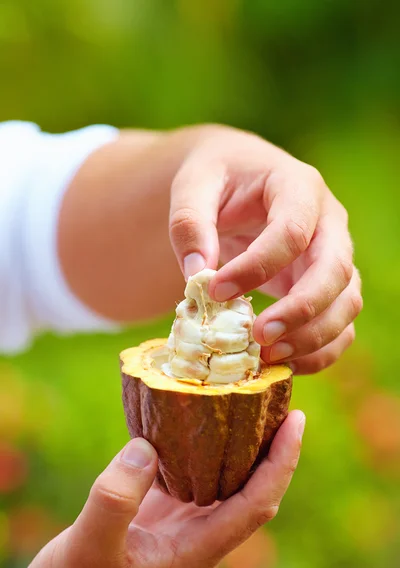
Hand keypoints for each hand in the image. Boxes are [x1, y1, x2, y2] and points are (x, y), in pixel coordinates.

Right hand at [17, 410, 304, 567]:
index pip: (258, 502)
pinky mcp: (160, 517)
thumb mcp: (90, 548)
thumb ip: (116, 500)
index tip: (296, 420)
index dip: (282, 462)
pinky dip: (199, 448)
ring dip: (240, 445)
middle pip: (252, 488)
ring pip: (223, 481)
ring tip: (243, 403)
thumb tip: (146, 447)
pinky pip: (191, 476)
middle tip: (276, 400)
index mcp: (197, 550)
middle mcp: (198, 537)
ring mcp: (180, 527)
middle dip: (271, 446)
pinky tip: (189, 423)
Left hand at [169, 125, 361, 373]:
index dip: (257, 267)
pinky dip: (320, 350)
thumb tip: (197, 275)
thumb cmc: (218, 179)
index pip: (292, 232)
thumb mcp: (194, 184)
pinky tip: (283, 362)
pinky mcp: (326, 285)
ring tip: (268, 357)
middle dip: (301, 310)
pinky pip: (340, 323)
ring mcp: (333, 255)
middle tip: (259, 338)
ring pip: (347, 302)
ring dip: (314, 337)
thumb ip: (190, 223)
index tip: (216, 292)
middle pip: (335, 270)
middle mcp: (328, 222)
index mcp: (298, 186)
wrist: (239, 181)